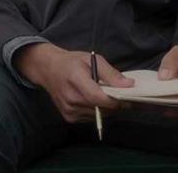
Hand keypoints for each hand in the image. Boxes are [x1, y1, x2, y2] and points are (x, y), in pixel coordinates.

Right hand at [14, 43, 133, 122]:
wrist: (48, 70)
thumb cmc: (71, 62)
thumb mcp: (92, 59)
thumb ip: (111, 73)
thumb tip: (129, 85)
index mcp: (75, 79)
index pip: (99, 98)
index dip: (116, 100)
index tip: (128, 96)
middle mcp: (70, 98)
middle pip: (102, 109)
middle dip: (115, 104)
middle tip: (121, 94)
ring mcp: (69, 110)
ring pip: (99, 116)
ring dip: (107, 108)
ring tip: (107, 96)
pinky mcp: (69, 118)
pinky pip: (92, 118)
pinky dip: (98, 111)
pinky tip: (95, 100)